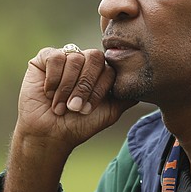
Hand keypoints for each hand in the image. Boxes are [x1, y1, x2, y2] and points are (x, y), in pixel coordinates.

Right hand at [2, 46, 136, 191]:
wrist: (49, 135)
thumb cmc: (78, 125)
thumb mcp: (109, 112)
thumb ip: (126, 97)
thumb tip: (145, 86)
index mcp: (99, 72)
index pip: (109, 66)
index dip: (99, 88)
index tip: (88, 110)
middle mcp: (83, 62)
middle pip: (95, 57)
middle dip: (85, 86)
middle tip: (75, 107)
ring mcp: (65, 58)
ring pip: (75, 58)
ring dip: (67, 87)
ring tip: (60, 106)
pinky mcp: (45, 58)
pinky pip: (56, 57)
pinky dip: (54, 79)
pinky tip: (48, 93)